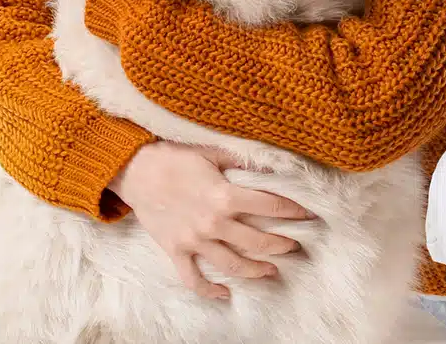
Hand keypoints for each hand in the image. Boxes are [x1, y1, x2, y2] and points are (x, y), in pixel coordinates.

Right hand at [108, 136, 316, 301]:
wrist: (136, 170)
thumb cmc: (176, 156)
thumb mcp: (212, 151)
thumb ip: (242, 160)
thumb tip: (270, 161)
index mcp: (225, 195)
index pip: (270, 206)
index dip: (293, 211)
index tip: (309, 215)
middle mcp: (213, 222)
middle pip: (257, 242)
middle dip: (280, 245)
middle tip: (294, 246)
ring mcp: (194, 240)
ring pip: (232, 265)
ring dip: (256, 271)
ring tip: (272, 271)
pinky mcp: (176, 251)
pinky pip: (194, 278)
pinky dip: (209, 290)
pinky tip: (225, 293)